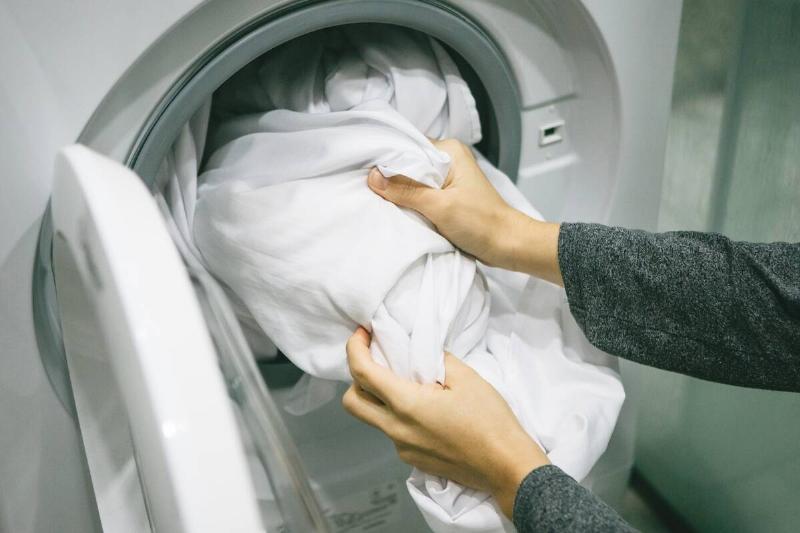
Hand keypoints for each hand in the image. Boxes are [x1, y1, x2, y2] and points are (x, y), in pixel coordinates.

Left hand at [342, 327, 548, 517]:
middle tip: (376, 361)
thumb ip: (436, 360)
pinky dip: (398, 415)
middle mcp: (396, 429)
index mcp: (406, 405)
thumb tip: (422, 354)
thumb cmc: (490, 421)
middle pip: (352, 402)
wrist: (506, 467)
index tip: (362, 333)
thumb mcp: (466, 378)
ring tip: (407, 383)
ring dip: (379, 397)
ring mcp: (403, 448)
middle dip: (356, 378)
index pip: (362, 373)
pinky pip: (393, 432)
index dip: (354, 348)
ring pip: (373, 418)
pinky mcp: (413, 459)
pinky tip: (424, 409)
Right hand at [367, 139, 562, 284]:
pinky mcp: (446, 197)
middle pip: (408, 164)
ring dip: (399, 192)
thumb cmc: (481, 223)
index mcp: (450, 151)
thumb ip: (406, 191)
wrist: (507, 245)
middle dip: (390, 177)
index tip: (362, 170)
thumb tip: (372, 177)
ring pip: (412, 181)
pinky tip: (394, 209)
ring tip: (375, 199)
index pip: (408, 146)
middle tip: (364, 187)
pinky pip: (420, 195)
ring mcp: (447, 179)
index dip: (386, 159)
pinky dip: (409, 203)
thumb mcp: (440, 207)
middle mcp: (448, 160)